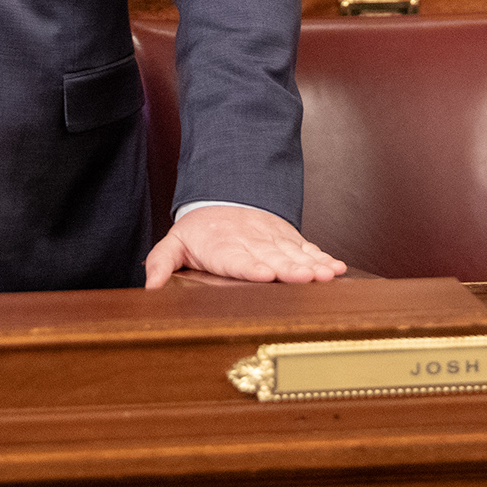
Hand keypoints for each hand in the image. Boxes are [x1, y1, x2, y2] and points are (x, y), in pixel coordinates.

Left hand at [143, 206, 346, 287]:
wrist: (223, 199)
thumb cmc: (200, 232)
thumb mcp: (175, 244)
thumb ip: (162, 263)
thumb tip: (150, 287)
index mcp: (222, 248)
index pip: (236, 259)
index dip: (251, 267)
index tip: (264, 274)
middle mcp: (251, 243)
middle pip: (271, 258)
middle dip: (290, 268)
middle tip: (306, 278)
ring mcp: (272, 240)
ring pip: (293, 253)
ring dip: (312, 264)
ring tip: (327, 275)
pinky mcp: (288, 240)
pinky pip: (307, 248)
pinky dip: (323, 257)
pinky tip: (336, 268)